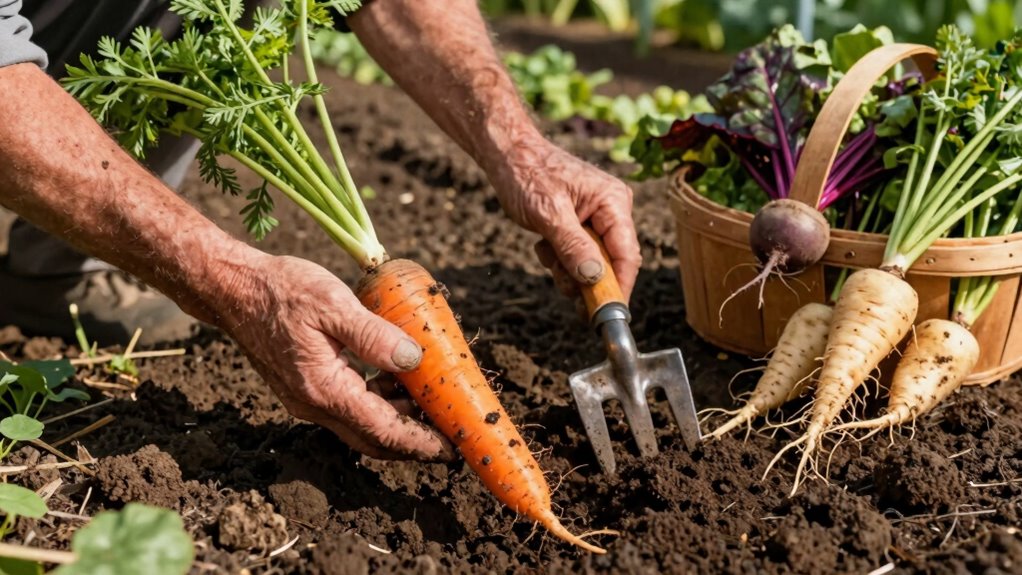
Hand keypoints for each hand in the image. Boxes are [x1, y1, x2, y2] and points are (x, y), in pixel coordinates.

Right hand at [216, 253, 453, 461]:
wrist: (232, 288)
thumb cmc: (281, 290)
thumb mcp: (333, 303)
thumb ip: (373, 335)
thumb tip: (413, 359)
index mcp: (324, 389)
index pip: (382, 430)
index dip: (420, 442)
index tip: (451, 447)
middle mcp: (314, 404)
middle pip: (373, 439)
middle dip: (413, 442)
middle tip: (450, 436)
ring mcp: (307, 399)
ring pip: (361, 424)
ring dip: (397, 419)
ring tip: (432, 402)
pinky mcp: (304, 387)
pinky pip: (348, 406)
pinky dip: (378, 401)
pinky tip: (397, 378)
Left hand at [488, 138, 640, 300]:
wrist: (507, 155)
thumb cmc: (526, 175)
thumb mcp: (548, 213)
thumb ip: (573, 246)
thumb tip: (595, 278)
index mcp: (613, 202)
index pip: (627, 255)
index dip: (617, 287)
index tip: (603, 315)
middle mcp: (612, 211)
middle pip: (610, 264)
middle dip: (583, 277)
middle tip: (558, 275)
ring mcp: (598, 219)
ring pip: (591, 265)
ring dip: (566, 267)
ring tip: (545, 247)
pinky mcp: (582, 226)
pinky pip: (577, 257)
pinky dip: (559, 258)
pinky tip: (543, 241)